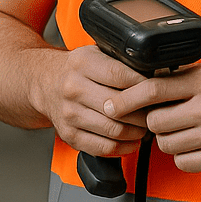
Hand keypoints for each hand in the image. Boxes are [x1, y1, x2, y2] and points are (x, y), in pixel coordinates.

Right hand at [33, 45, 150, 157]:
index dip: (143, 85)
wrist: (44, 83)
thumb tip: (154, 74)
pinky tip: (132, 140)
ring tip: (145, 126)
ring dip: (137, 132)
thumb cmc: (76, 70)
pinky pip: (104, 148)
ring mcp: (70, 114)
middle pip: (119, 107)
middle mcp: (72, 88)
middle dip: (143, 112)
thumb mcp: (94, 53)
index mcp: (81, 63)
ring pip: (114, 130)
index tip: (155, 90)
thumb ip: (119, 62)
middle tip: (155, 111)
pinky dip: (124, 147)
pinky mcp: (70, 135)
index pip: (120, 76)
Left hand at [110, 64, 200, 172]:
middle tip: (166, 117)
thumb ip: (175, 78)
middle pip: (155, 122)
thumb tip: (134, 84)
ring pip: (166, 144)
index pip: (153, 90)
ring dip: (168, 139)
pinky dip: (183, 155)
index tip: (112, 106)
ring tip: (184, 129)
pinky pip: (182, 162)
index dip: (127, 99)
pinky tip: (194, 143)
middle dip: (154, 121)